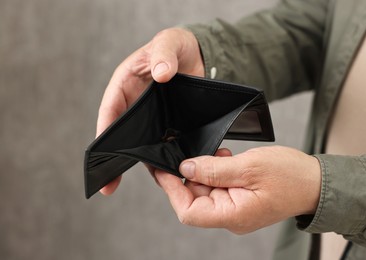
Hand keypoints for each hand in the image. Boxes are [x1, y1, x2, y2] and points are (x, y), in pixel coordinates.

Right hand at [97, 28, 204, 194]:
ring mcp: (152, 118)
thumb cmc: (175, 47)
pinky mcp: (169, 125)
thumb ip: (164, 54)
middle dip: (116, 159)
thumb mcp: (169, 43)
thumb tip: (161, 74)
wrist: (197, 56)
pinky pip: (166, 144)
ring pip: (144, 144)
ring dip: (146, 163)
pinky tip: (174, 171)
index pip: (110, 110)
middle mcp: (135, 106)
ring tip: (150, 183)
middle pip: (123, 135)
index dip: (104, 131)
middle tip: (108, 186)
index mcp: (125, 85)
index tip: (100, 153)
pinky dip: (168, 157)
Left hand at [155, 146, 320, 233]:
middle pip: (194, 199)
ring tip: (212, 151)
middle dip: (186, 175)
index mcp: (232, 215)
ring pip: (205, 190)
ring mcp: (235, 208)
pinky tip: (222, 155)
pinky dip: (215, 170)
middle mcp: (231, 216)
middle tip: (183, 150)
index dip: (172, 189)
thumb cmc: (290, 176)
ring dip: (203, 170)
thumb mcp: (249, 167)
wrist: (317, 182)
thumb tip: (186, 167)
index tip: (162, 168)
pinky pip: (219, 186)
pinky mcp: (240, 198)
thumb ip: (214, 169)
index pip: (188, 211)